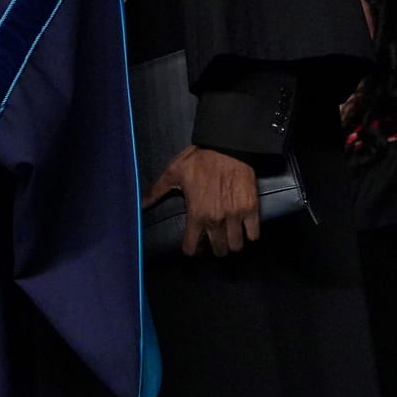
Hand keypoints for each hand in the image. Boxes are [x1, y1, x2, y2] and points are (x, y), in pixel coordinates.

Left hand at [142, 145, 259, 254]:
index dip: (190, 249)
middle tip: (214, 240)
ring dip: (232, 243)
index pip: (191, 248)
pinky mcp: (251, 209)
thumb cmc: (199, 159)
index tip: (192, 245)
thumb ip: (157, 190)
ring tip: (229, 235)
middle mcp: (216, 220)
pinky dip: (250, 234)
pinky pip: (254, 234)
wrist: (227, 146)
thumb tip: (142, 204)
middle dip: (215, 248)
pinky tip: (244, 227)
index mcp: (196, 214)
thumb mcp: (173, 172)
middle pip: (218, 250)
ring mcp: (235, 216)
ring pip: (236, 246)